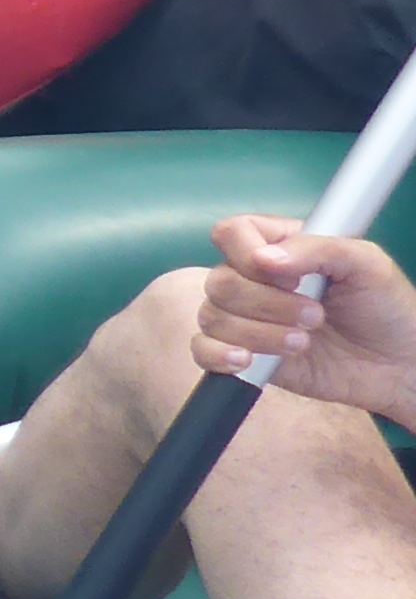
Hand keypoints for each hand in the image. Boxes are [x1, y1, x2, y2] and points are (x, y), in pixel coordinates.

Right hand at [196, 220, 415, 422]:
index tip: (289, 276)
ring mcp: (245, 319)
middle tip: (315, 317)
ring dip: (258, 333)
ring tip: (303, 343)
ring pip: (213, 316)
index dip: (247, 253)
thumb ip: (318, 249)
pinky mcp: (243, 355)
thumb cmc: (386, 307)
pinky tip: (248, 361)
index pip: (232, 233)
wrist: (397, 365)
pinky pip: (202, 350)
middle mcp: (254, 280)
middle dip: (266, 303)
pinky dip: (218, 355)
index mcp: (280, 247)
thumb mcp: (367, 263)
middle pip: (220, 280)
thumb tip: (263, 260)